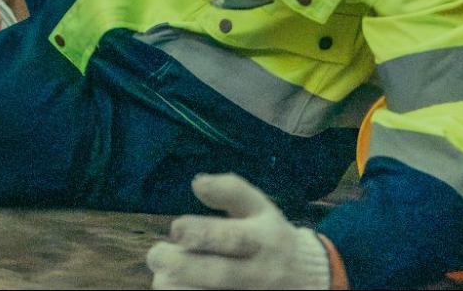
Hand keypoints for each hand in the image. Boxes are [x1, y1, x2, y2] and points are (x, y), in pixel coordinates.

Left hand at [146, 175, 332, 289]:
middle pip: (220, 274)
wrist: (307, 279)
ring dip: (180, 288)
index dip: (201, 233)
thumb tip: (197, 183)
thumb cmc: (271, 237)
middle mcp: (260, 273)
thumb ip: (230, 191)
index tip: (175, 228)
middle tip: (156, 255)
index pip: (234, 238)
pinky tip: (175, 288)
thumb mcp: (260, 207)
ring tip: (162, 278)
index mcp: (264, 240)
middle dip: (182, 265)